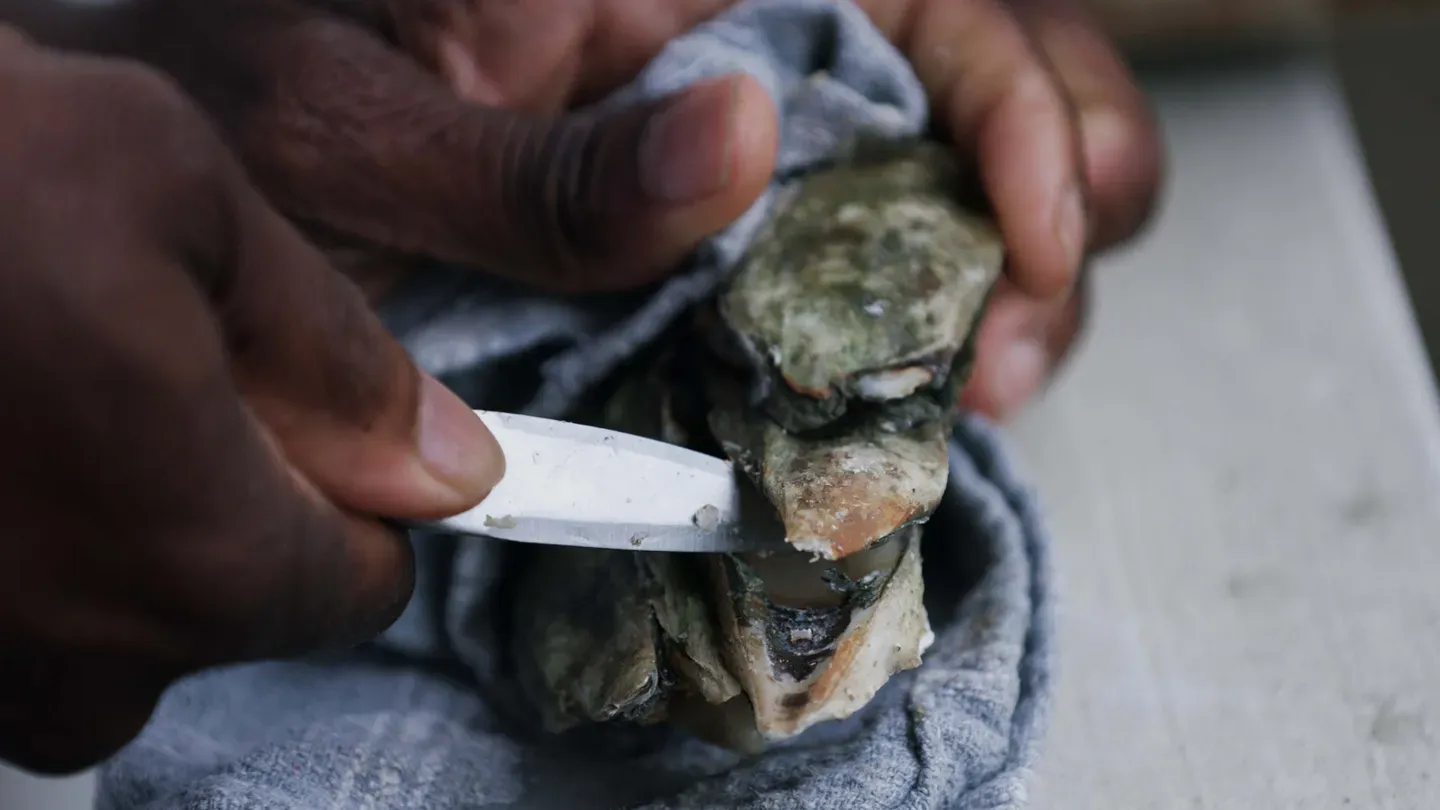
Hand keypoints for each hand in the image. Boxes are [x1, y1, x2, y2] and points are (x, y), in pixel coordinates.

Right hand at [0, 32, 501, 773]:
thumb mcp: (191, 204)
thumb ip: (342, 361)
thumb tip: (445, 462)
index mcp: (198, 562)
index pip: (360, 582)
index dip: (360, 493)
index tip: (340, 428)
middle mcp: (79, 663)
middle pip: (236, 602)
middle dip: (232, 493)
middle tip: (154, 357)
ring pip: (117, 611)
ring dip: (113, 505)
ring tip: (42, 371)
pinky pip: (10, 611)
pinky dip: (16, 526)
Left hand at [45, 0, 1157, 416]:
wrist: (182, 142)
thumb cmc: (235, 92)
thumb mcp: (351, 123)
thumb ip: (536, 160)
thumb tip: (743, 137)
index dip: (1009, 89)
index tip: (1038, 229)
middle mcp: (720, 12)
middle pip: (973, 53)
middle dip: (1045, 190)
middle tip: (1019, 336)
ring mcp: (726, 101)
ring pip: (942, 144)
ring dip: (1011, 255)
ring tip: (998, 368)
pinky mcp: (711, 195)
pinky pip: (858, 232)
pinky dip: (922, 307)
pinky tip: (931, 372)